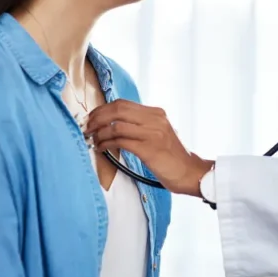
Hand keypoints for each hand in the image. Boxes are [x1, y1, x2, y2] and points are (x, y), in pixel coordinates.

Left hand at [85, 99, 213, 196]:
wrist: (190, 172)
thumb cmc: (171, 156)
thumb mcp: (159, 133)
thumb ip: (141, 125)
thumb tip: (114, 123)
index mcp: (156, 113)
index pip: (123, 103)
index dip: (103, 109)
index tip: (92, 118)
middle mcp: (155, 119)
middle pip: (117, 110)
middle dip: (97, 118)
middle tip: (87, 127)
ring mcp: (152, 133)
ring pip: (116, 126)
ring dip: (100, 133)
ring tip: (93, 140)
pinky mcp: (149, 149)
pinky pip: (121, 142)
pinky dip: (107, 144)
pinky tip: (102, 148)